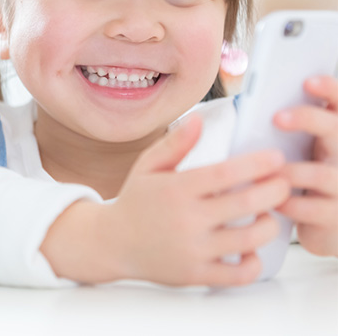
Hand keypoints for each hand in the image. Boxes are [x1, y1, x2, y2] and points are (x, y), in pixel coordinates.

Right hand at [41, 115, 290, 286]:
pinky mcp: (196, 275)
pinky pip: (239, 274)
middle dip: (275, 190)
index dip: (257, 164)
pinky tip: (252, 248)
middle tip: (284, 183)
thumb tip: (199, 119)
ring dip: (269, 224)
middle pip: (246, 204)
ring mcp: (192, 250)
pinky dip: (254, 262)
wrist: (111, 243)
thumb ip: (175, 144)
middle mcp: (186, 220)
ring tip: (268, 213)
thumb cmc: (135, 202)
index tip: (276, 159)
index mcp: (175, 190)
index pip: (225, 174)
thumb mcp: (147, 167)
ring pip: (250, 239)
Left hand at [274, 75, 337, 255]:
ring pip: (322, 174)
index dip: (329, 90)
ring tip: (267, 172)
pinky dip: (289, 203)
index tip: (307, 81)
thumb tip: (261, 102)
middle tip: (278, 117)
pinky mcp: (336, 216)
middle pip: (336, 130)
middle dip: (308, 119)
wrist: (325, 225)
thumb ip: (292, 130)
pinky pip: (312, 208)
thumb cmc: (305, 179)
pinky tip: (273, 201)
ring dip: (290, 172)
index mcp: (336, 134)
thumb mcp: (302, 149)